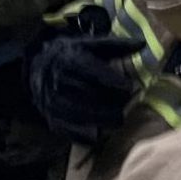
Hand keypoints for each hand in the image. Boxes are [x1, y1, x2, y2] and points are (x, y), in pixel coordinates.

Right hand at [28, 14, 140, 144]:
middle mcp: (58, 80)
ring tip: (119, 119)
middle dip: (111, 101)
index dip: (113, 80)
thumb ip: (116, 45)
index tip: (130, 87)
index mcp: (69, 60)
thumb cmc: (71, 54)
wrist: (38, 67)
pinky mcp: (51, 118)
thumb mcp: (90, 44)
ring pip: (79, 115)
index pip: (92, 71)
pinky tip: (99, 134)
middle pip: (88, 94)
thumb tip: (142, 43)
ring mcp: (52, 101)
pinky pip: (68, 131)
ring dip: (102, 120)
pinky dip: (84, 136)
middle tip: (128, 104)